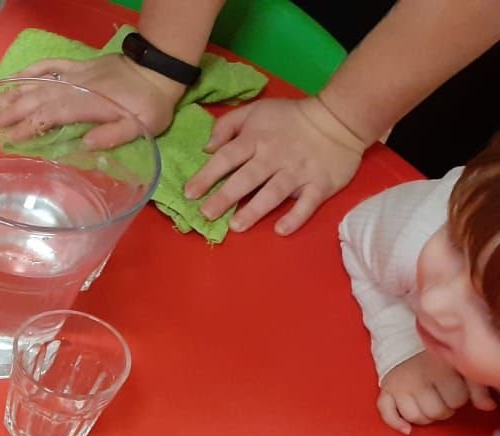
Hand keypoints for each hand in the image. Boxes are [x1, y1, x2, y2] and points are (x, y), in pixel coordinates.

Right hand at [0, 54, 183, 148]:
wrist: (158, 70)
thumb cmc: (150, 105)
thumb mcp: (142, 127)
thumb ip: (114, 135)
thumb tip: (85, 144)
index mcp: (88, 105)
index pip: (50, 115)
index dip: (28, 126)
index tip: (8, 138)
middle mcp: (76, 88)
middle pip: (38, 99)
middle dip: (13, 111)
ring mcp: (75, 74)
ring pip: (40, 83)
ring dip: (15, 93)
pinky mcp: (78, 66)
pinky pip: (50, 64)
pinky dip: (31, 70)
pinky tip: (14, 76)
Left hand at [185, 97, 368, 234]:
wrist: (339, 119)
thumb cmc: (290, 117)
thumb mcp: (255, 111)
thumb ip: (227, 126)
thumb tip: (206, 147)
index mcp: (256, 139)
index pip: (227, 157)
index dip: (207, 175)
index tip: (189, 193)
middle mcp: (275, 156)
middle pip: (247, 178)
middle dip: (225, 196)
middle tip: (206, 215)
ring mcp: (298, 172)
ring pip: (274, 192)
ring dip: (255, 210)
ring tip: (236, 226)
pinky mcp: (320, 184)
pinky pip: (307, 203)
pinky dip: (295, 217)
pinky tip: (281, 230)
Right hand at [376, 352, 495, 434]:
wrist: (406, 342)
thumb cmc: (436, 358)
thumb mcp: (462, 367)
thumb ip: (479, 388)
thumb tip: (488, 406)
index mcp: (439, 368)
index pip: (456, 399)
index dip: (460, 399)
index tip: (458, 391)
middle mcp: (418, 378)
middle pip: (435, 411)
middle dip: (444, 409)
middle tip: (443, 399)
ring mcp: (400, 385)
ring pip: (415, 416)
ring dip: (425, 416)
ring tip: (429, 406)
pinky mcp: (386, 390)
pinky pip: (387, 413)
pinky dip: (397, 423)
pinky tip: (407, 429)